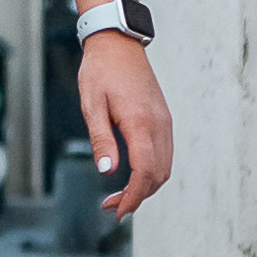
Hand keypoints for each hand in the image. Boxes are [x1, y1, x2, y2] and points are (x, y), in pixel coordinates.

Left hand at [80, 32, 171, 219]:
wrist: (118, 43)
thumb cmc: (100, 71)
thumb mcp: (92, 105)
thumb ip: (101, 139)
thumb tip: (108, 172)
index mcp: (141, 123)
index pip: (145, 172)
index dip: (133, 197)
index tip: (118, 212)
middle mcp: (159, 125)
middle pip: (158, 175)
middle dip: (138, 196)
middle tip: (111, 207)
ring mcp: (164, 122)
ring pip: (164, 166)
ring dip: (146, 186)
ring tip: (119, 195)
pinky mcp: (163, 118)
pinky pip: (164, 153)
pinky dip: (152, 171)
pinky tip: (132, 175)